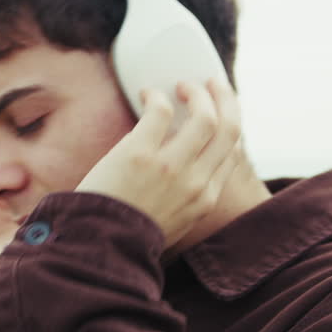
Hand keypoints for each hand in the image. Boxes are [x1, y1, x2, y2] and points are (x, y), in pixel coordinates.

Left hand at [76, 78, 243, 248]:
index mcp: (206, 199)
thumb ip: (187, 196)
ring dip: (197, 93)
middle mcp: (196, 182)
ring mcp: (170, 168)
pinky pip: (160, 111)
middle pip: (229, 128)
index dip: (228, 124)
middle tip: (211, 84)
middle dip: (225, 98)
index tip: (218, 110)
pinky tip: (147, 94)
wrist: (99, 247)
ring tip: (181, 86)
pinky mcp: (140, 155)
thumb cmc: (129, 233)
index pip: (232, 151)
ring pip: (205, 115)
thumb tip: (188, 165)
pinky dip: (157, 97)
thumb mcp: (174, 222)